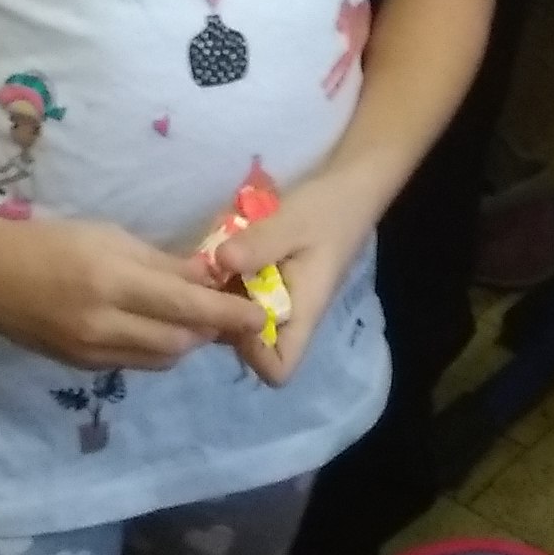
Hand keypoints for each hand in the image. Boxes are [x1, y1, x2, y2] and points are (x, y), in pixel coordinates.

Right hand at [0, 214, 265, 371]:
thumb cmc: (49, 241)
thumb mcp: (109, 236)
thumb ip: (160, 262)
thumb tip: (209, 275)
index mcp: (113, 282)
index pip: (186, 307)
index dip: (228, 314)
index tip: (259, 314)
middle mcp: (105, 325)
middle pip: (180, 342)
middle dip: (210, 330)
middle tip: (227, 311)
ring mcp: (91, 352)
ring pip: (160, 359)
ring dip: (185, 342)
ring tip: (193, 318)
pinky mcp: (80, 366)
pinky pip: (134, 363)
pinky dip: (156, 350)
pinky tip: (157, 328)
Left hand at [198, 167, 382, 387]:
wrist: (350, 186)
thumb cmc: (328, 209)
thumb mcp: (293, 222)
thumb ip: (260, 244)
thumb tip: (219, 262)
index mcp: (302, 313)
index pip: (279, 368)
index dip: (251, 354)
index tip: (230, 315)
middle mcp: (287, 315)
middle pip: (249, 344)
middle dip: (222, 318)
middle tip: (202, 282)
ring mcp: (275, 297)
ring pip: (238, 316)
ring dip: (218, 294)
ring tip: (203, 263)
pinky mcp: (265, 279)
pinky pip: (238, 290)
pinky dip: (223, 276)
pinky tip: (214, 249)